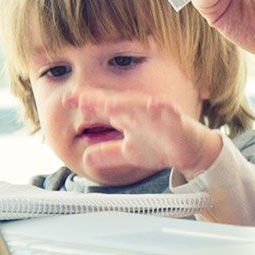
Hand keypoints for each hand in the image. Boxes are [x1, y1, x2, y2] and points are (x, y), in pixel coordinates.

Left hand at [68, 88, 222, 182]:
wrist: (188, 150)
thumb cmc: (159, 145)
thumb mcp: (128, 152)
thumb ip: (107, 153)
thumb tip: (85, 157)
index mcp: (127, 118)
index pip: (103, 108)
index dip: (86, 103)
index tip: (67, 99)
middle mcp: (139, 112)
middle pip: (116, 103)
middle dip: (98, 99)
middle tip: (79, 97)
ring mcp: (156, 114)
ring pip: (139, 106)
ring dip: (124, 103)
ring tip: (108, 104)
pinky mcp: (174, 119)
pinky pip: (168, 110)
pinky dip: (161, 107)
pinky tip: (154, 104)